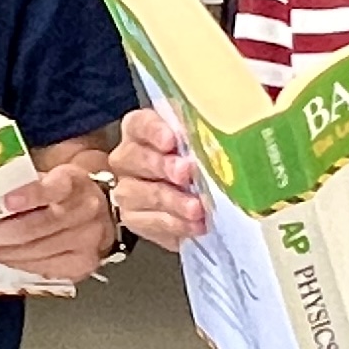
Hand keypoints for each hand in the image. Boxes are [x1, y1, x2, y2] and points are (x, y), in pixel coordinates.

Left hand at [0, 158, 118, 282]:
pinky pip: (41, 268)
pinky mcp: (83, 263)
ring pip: (35, 251)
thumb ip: (18, 182)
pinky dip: (14, 264)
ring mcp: (88, 240)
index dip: (30, 195)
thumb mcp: (45, 175)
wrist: (97, 210)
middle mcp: (86, 210)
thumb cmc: (62, 191)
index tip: (6, 202)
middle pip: (36, 227)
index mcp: (73, 181)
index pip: (53, 187)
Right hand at [108, 108, 202, 251]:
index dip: (154, 131)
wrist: (197, 202)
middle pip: (136, 158)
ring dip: (171, 201)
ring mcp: (128, 189)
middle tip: (185, 173)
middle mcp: (127, 158)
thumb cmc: (200, 163)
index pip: (139, 124)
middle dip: (163, 166)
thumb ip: (201, 137)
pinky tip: (194, 224)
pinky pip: (150, 222)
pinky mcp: (134, 219)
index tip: (171, 140)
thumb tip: (221, 135)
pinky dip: (175, 224)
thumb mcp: (201, 144)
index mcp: (140, 130)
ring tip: (196, 208)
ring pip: (141, 194)